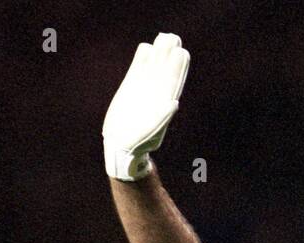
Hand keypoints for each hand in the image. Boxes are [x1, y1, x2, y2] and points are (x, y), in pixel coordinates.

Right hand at [102, 33, 190, 180]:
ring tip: (164, 37)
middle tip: (174, 38)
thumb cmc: (139, 143)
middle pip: (167, 69)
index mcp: (165, 102)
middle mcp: (157, 92)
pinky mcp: (131, 85)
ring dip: (158, 52)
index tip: (182, 53)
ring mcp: (145, 87)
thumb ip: (162, 118)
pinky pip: (138, 68)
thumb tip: (174, 103)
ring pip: (154, 65)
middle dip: (170, 55)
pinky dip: (142, 58)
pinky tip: (147, 47)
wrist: (122, 144)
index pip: (175, 81)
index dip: (179, 67)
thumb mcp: (152, 132)